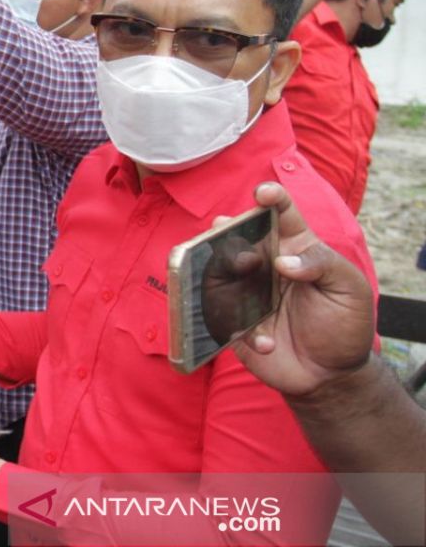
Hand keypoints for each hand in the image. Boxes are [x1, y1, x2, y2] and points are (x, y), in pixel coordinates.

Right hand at [231, 183, 373, 396]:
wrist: (330, 373)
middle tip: (225, 228)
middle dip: (228, 228)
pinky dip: (244, 330)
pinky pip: (223, 317)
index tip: (263, 193)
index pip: (282, 214)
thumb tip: (284, 262)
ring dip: (218, 269)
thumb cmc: (343, 323)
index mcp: (295, 249)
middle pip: (238, 236)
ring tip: (235, 274)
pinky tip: (267, 342)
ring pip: (218, 270)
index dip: (271, 198)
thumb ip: (323, 265)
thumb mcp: (349, 288)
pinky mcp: (234, 322)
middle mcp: (266, 265)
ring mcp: (247, 293)